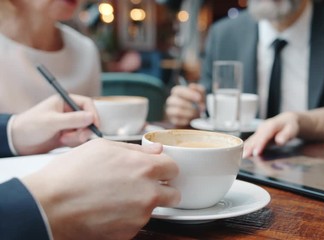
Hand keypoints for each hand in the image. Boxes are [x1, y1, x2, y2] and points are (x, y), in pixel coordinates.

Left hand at [11, 94, 99, 154]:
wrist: (18, 142)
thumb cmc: (30, 126)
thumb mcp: (52, 122)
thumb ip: (72, 119)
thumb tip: (91, 117)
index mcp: (65, 102)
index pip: (86, 104)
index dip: (93, 114)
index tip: (94, 125)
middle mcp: (69, 112)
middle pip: (88, 119)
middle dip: (84, 129)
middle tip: (77, 137)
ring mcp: (69, 124)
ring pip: (84, 130)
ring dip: (77, 137)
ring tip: (63, 140)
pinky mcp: (68, 135)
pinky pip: (79, 139)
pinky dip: (74, 142)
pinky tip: (62, 143)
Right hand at [21, 139, 179, 239]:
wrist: (49, 205)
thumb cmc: (71, 174)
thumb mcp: (104, 147)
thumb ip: (136, 150)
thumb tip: (156, 151)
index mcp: (145, 168)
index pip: (174, 168)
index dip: (164, 168)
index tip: (156, 171)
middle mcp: (148, 193)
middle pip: (174, 194)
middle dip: (163, 190)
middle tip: (143, 187)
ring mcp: (140, 216)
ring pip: (154, 209)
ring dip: (143, 204)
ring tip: (117, 198)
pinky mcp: (129, 233)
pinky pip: (136, 224)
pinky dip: (128, 218)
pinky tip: (109, 210)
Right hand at [165, 83, 204, 126]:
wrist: (195, 116)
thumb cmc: (197, 103)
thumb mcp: (201, 95)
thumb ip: (199, 90)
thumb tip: (192, 86)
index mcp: (177, 92)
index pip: (177, 90)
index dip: (188, 94)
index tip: (199, 98)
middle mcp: (171, 100)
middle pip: (173, 100)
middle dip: (188, 105)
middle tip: (199, 108)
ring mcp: (170, 110)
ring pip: (176, 111)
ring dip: (189, 113)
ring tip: (196, 114)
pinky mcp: (172, 120)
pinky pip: (177, 120)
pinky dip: (187, 120)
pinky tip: (191, 119)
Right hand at [243, 112, 298, 157]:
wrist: (288, 120)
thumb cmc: (290, 126)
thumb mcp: (292, 130)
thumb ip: (286, 135)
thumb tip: (280, 141)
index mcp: (272, 125)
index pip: (265, 136)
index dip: (260, 144)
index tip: (256, 152)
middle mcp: (264, 127)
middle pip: (256, 138)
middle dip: (250, 147)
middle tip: (245, 155)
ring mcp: (260, 130)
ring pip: (252, 139)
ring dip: (247, 147)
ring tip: (242, 154)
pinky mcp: (259, 133)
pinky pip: (252, 140)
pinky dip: (247, 145)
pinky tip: (243, 150)